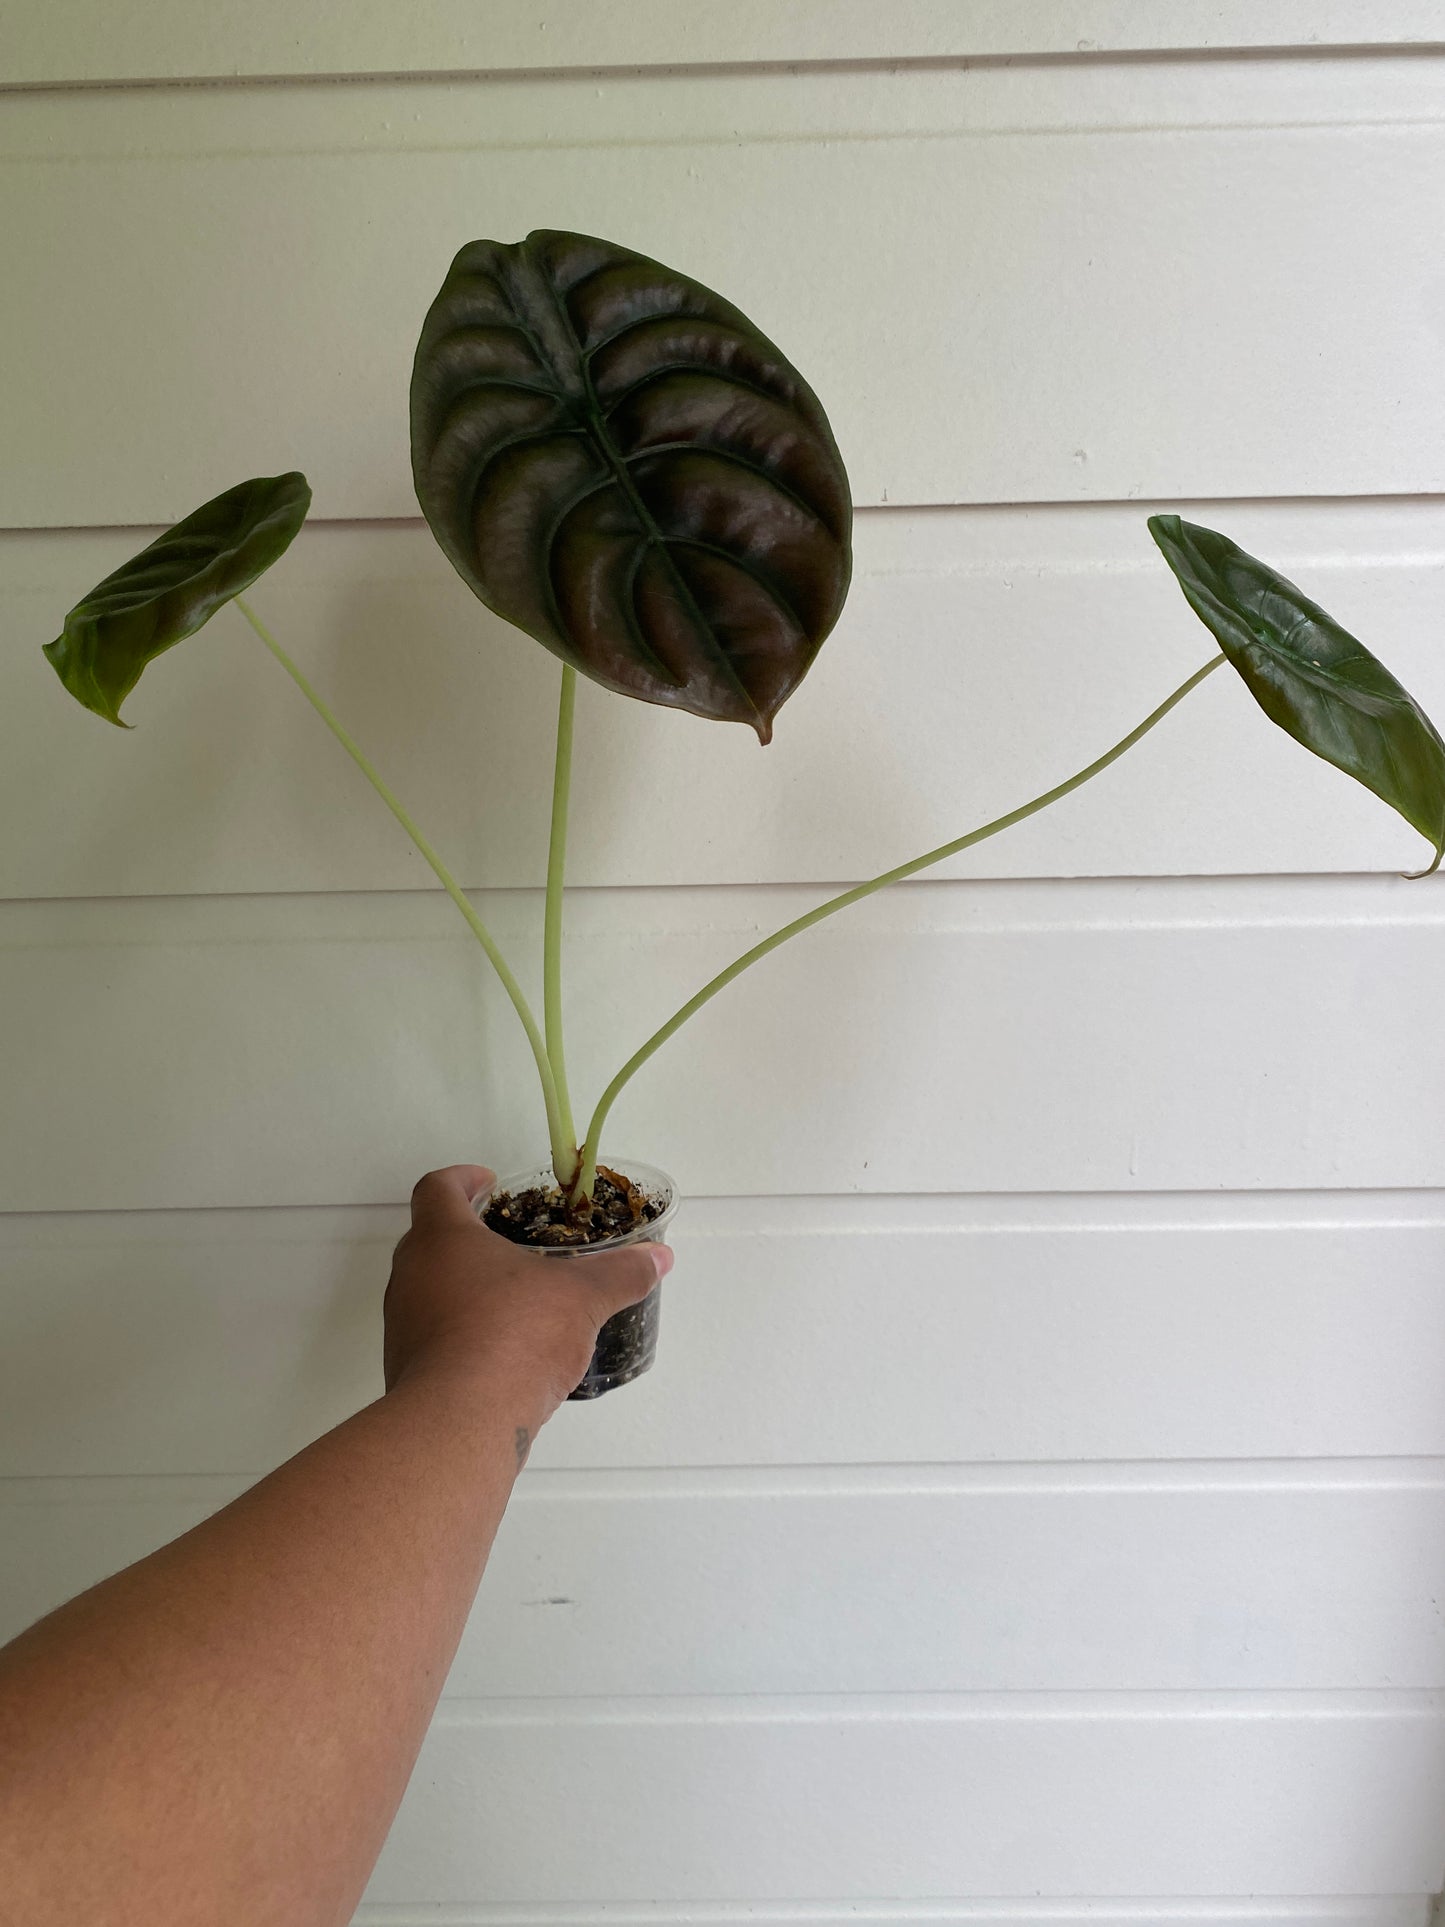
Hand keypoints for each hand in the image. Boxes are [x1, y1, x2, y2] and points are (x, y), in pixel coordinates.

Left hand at [383, 1165, 671, 1432]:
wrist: (459, 1423)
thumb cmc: (514, 1336)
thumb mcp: (581, 1298)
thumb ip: (620, 1274)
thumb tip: (660, 1258)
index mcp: (443, 1239)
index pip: (437, 1188)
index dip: (461, 1179)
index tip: (488, 1182)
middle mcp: (411, 1274)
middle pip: (429, 1239)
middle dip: (467, 1237)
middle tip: (510, 1242)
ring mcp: (402, 1324)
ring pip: (429, 1291)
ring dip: (464, 1289)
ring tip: (514, 1301)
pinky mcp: (405, 1369)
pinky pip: (433, 1337)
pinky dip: (461, 1334)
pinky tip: (502, 1353)